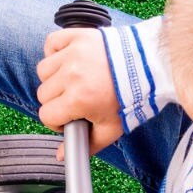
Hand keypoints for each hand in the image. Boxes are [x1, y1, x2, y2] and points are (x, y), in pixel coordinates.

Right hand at [35, 28, 122, 154]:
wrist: (150, 67)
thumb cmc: (131, 98)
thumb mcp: (111, 128)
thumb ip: (86, 144)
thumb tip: (62, 156)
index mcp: (78, 99)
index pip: (46, 115)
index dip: (57, 121)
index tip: (70, 117)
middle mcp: (72, 75)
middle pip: (43, 94)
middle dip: (57, 101)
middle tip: (75, 100)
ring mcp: (73, 53)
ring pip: (43, 71)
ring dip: (54, 78)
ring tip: (73, 80)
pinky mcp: (77, 36)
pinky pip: (51, 44)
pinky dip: (55, 52)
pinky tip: (68, 61)